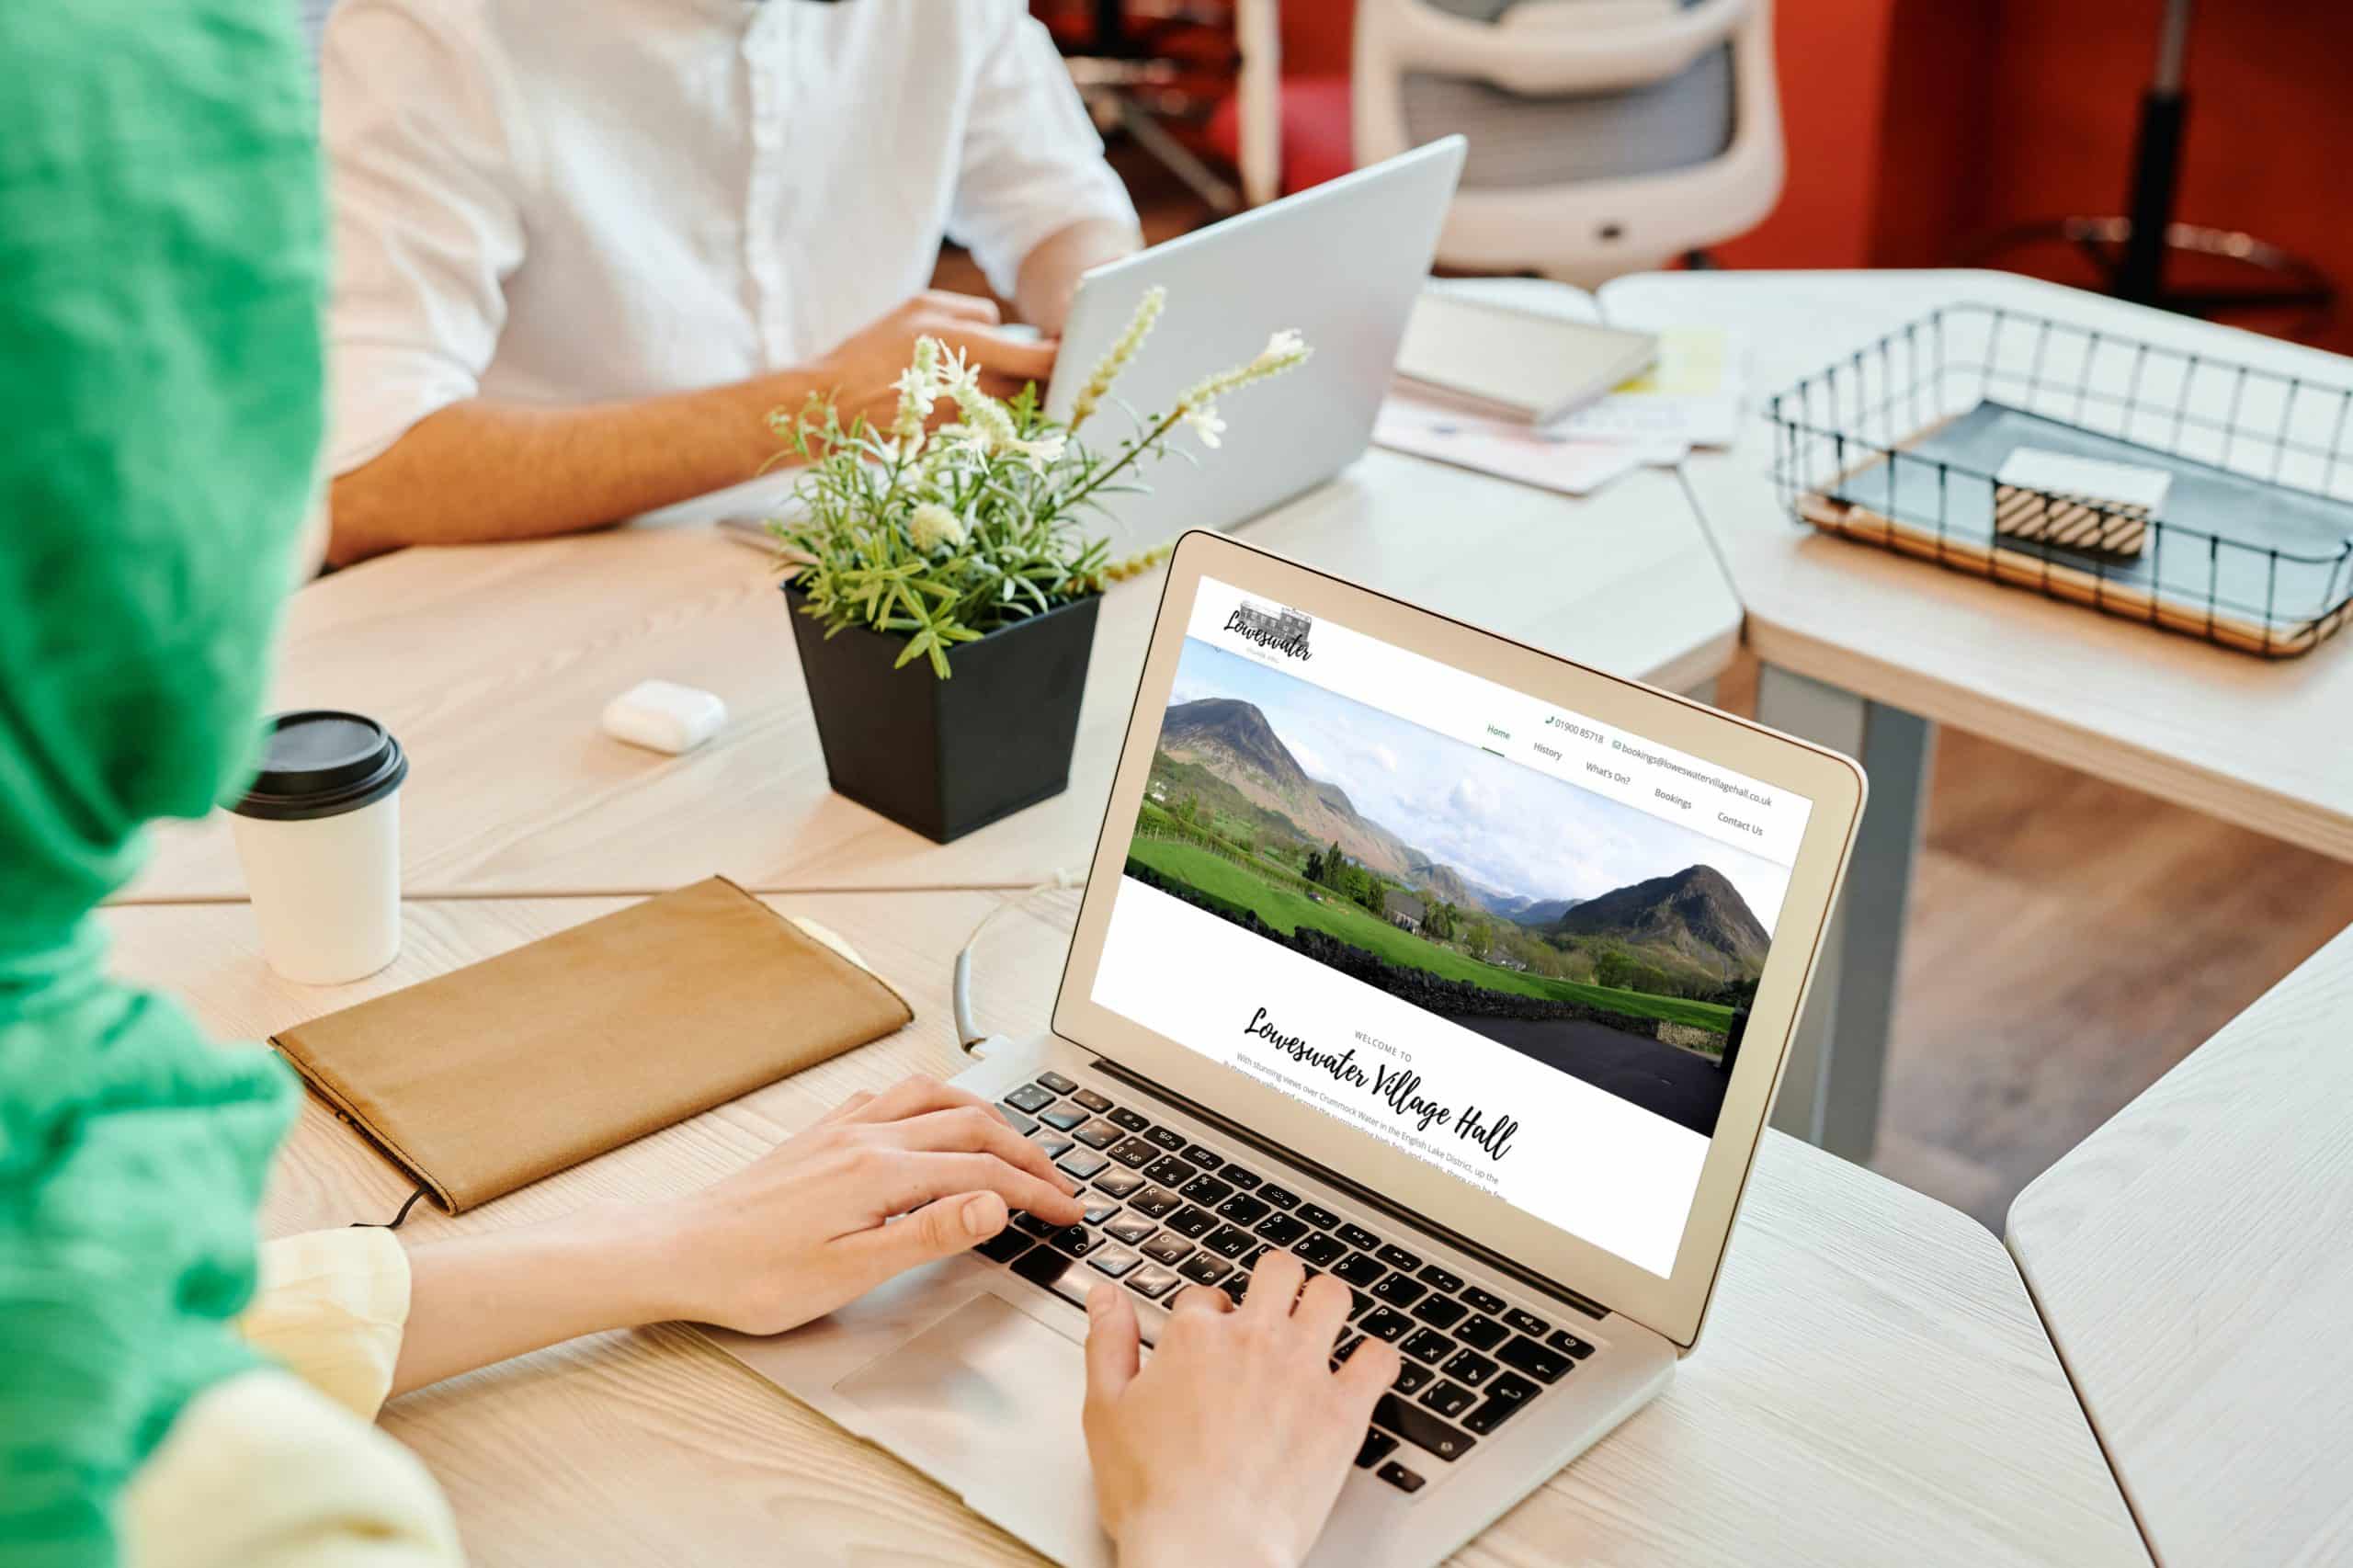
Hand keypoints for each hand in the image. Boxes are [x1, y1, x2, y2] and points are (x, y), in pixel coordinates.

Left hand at [661, 1073, 1086, 1336]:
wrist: (678, 1253)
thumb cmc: (753, 1275)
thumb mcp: (851, 1270)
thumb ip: (929, 1232)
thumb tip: (994, 1201)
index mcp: (880, 1171)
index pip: (983, 1171)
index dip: (1035, 1190)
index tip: (1068, 1209)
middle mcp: (865, 1135)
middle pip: (970, 1123)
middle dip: (1025, 1149)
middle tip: (1059, 1180)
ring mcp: (841, 1127)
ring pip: (933, 1096)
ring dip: (985, 1113)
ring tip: (1013, 1139)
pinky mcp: (820, 1133)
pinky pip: (891, 1096)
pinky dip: (931, 1101)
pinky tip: (929, 1118)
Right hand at [804, 291, 1057, 429]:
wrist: (833, 404)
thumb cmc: (872, 349)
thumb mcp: (920, 307)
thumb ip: (972, 312)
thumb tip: (1005, 325)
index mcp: (968, 347)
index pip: (1040, 359)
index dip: (1064, 356)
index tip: (1070, 350)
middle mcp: (973, 389)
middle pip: (1037, 392)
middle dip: (1049, 382)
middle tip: (1054, 370)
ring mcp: (966, 423)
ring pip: (1018, 416)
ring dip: (1025, 404)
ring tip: (1019, 390)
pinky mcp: (955, 447)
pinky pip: (992, 434)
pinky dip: (997, 424)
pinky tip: (986, 414)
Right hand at [1084, 1252, 1399, 1567]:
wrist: (1204, 1548)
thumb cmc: (1154, 1493)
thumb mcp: (1105, 1410)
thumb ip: (1107, 1342)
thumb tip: (1105, 1296)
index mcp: (1195, 1337)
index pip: (1206, 1293)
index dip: (1208, 1314)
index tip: (1210, 1340)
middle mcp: (1253, 1340)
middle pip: (1279, 1271)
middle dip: (1277, 1283)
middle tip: (1275, 1309)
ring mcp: (1303, 1370)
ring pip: (1333, 1296)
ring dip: (1327, 1305)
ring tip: (1321, 1326)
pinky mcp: (1343, 1409)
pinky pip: (1380, 1358)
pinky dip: (1376, 1360)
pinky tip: (1364, 1372)